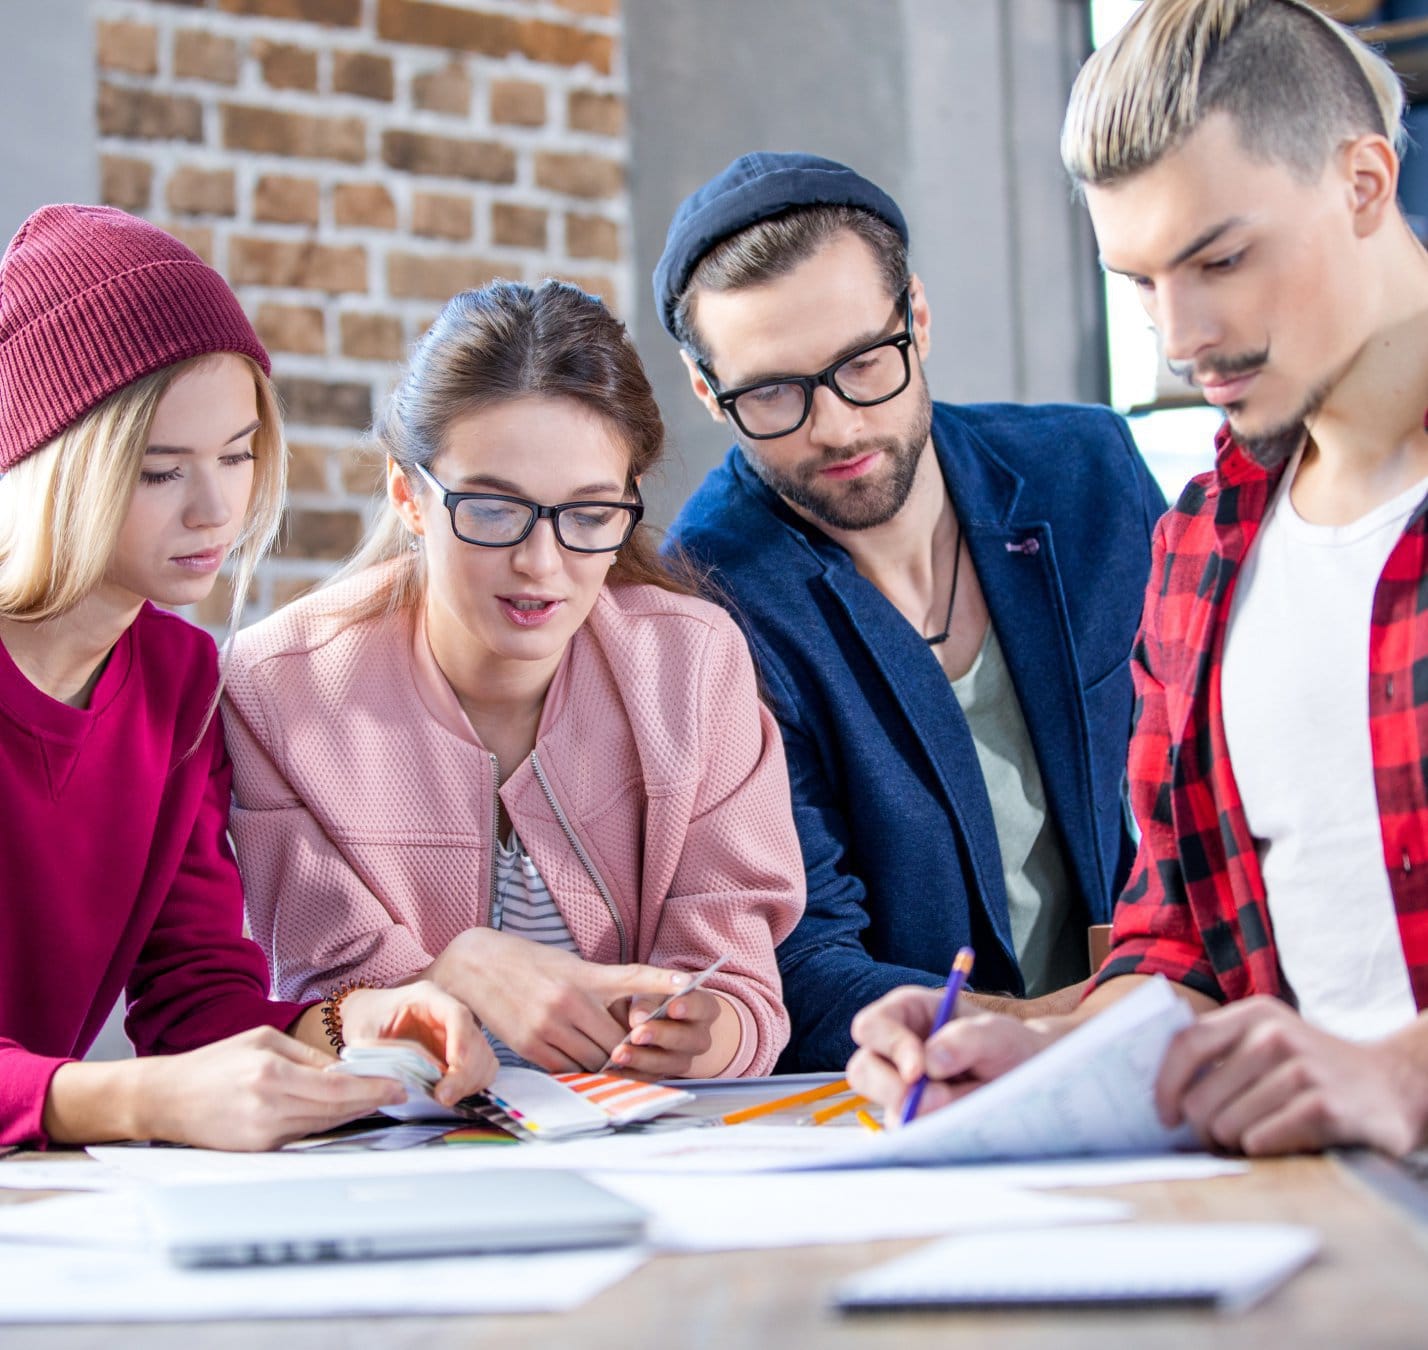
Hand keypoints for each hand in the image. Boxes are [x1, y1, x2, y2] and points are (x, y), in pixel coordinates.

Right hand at [135, 1027, 407, 1150]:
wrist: (166, 1098)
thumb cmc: (214, 1062)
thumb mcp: (262, 1040)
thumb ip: (306, 1055)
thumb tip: (342, 1068)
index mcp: (272, 1073)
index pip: (336, 1086)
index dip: (371, 1089)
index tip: (397, 1087)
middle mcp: (270, 1105)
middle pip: (335, 1109)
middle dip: (370, 1102)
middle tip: (398, 1094)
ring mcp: (263, 1132)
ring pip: (323, 1124)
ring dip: (352, 1114)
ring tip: (377, 1101)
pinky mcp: (257, 1148)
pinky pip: (303, 1135)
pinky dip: (326, 1124)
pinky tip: (342, 1113)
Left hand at [339, 981, 494, 1105]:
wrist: (366, 1017)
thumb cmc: (364, 1019)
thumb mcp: (362, 1033)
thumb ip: (379, 1054)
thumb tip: (397, 1082)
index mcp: (427, 998)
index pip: (457, 1014)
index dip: (461, 1040)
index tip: (454, 1066)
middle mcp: (448, 1012)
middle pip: (475, 1038)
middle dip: (465, 1071)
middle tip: (444, 1097)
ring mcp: (456, 1032)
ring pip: (482, 1055)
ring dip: (470, 1080)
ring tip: (444, 1098)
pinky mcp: (458, 1051)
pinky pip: (479, 1067)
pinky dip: (472, 1084)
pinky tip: (452, 1094)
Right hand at [430, 928, 692, 1072]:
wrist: (477, 967)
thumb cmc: (529, 963)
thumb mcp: (570, 964)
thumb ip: (602, 986)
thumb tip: (631, 1013)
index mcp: (583, 977)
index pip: (631, 981)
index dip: (660, 986)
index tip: (687, 987)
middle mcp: (568, 1003)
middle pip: (617, 1040)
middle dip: (630, 1048)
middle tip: (641, 1052)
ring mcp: (548, 1028)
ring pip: (594, 1060)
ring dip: (605, 1063)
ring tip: (612, 1060)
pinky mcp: (531, 1048)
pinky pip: (568, 1069)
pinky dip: (580, 1070)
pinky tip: (582, 1061)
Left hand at [613, 989, 721, 1077]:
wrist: (646, 1019)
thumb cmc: (651, 998)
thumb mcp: (649, 990)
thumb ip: (646, 1000)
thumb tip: (639, 1018)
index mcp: (703, 1008)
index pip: (704, 1007)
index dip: (690, 1007)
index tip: (672, 1007)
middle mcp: (699, 1036)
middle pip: (691, 1040)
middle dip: (663, 1036)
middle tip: (637, 1033)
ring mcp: (684, 1058)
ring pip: (673, 1064)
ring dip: (644, 1059)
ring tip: (619, 1053)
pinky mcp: (664, 1074)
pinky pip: (652, 1079)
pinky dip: (631, 1074)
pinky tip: (613, 1069)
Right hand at [848, 985, 1057, 1121]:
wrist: (1029, 1079)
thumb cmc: (1011, 1047)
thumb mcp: (998, 1034)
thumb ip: (966, 1039)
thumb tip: (930, 1063)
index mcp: (907, 1014)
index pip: (872, 1027)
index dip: (889, 1047)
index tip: (918, 1071)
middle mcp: (895, 1050)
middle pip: (863, 1070)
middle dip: (896, 1090)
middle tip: (938, 1100)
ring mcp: (902, 1088)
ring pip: (884, 1106)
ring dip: (920, 1114)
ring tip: (964, 1107)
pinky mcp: (914, 1118)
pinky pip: (908, 1132)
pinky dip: (931, 1132)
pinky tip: (960, 1120)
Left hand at [1156, 996, 1427, 1156]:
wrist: (1393, 1086)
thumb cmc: (1313, 1069)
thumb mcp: (1269, 1041)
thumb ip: (1222, 1051)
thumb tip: (1162, 1091)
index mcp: (1254, 1014)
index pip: (1186, 1044)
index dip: (1165, 1085)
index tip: (1164, 1116)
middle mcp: (1275, 1034)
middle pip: (1202, 1097)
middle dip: (1204, 1129)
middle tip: (1220, 1138)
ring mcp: (1302, 1068)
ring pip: (1229, 1125)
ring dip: (1236, 1142)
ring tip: (1259, 1136)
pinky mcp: (1324, 1106)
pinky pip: (1261, 1140)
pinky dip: (1263, 1149)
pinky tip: (1283, 1142)